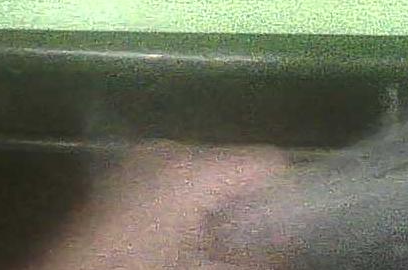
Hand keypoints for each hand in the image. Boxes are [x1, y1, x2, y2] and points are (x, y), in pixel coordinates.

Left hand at [30, 142, 287, 269]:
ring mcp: (137, 163)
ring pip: (203, 179)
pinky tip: (174, 247)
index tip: (283, 236)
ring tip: (205, 252)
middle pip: (234, 169)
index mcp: (194, 165)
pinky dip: (184, 213)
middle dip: (246, 211)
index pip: (269, 163)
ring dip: (214, 214)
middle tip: (240, 251)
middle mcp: (167, 150)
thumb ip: (263, 257)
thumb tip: (290, 244)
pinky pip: (172, 187)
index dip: (285, 200)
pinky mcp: (117, 183)